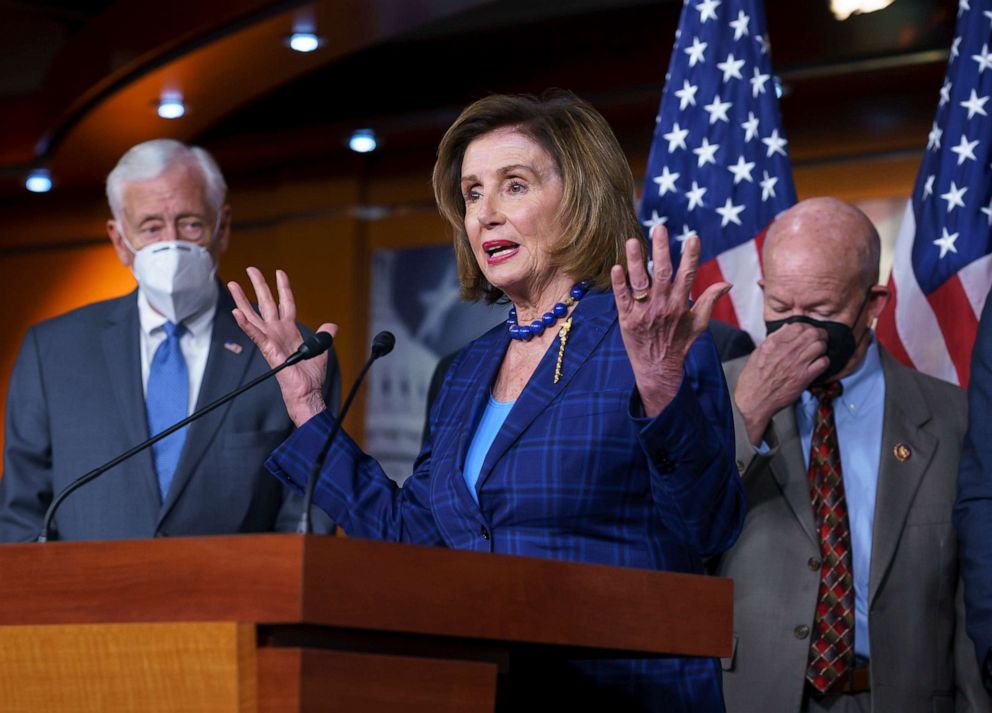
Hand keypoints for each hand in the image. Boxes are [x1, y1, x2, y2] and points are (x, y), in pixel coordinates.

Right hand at [228, 267, 336, 426]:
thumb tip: (331, 326)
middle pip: (265, 303)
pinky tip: (236, 312)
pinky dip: (245, 324)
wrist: (307, 392)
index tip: (280, 273)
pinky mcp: (268, 349)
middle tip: (250, 269)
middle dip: (258, 285)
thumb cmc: (310, 376)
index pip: (285, 303)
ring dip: (242, 300)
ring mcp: (270, 340)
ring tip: (233, 285)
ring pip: (253, 315)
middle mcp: (277, 332)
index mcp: (289, 330)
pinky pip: (255, 334)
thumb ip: (324, 335)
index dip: (283, 288)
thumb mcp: (321, 349)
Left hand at [611, 226, 730, 417]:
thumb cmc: (678, 344)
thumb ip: (710, 300)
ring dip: (636, 262)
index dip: (690, 256)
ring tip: (633, 241)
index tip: (692, 237)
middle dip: (662, 249)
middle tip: (659, 227)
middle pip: (662, 273)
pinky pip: (621, 299)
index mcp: (680, 304)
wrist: (657, 368)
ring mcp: (643, 312)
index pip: (687, 275)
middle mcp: (662, 306)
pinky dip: (619, 284)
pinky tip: (616, 268)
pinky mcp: (626, 319)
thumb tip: (728, 283)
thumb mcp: (698, 324)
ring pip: (640, 283)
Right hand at [734, 322, 827, 445]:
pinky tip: (818, 364)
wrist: (755, 399)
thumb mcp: (758, 352)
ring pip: (821, 346)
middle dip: (819, 335)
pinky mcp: (805, 377)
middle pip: (813, 333)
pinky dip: (824, 361)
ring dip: (822, 347)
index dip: (807, 327)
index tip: (807, 331)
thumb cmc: (754, 377)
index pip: (799, 326)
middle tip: (819, 339)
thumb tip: (787, 327)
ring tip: (819, 351)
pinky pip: (823, 363)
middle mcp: (787, 350)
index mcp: (775, 342)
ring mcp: (797, 363)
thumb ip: (773, 338)